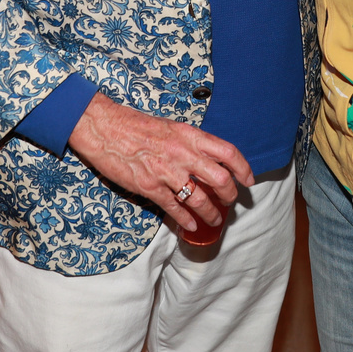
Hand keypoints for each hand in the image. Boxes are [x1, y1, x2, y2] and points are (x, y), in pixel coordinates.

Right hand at [67, 95, 251, 232]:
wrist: (103, 127)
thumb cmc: (135, 125)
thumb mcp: (171, 127)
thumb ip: (190, 143)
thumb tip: (207, 159)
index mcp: (190, 135)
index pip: (228, 152)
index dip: (243, 168)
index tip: (248, 180)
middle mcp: (183, 153)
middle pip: (220, 180)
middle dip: (230, 196)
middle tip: (230, 203)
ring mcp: (166, 172)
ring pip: (199, 199)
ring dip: (211, 213)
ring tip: (214, 220)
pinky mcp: (149, 186)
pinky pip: (174, 208)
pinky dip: (185, 220)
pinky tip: (189, 226)